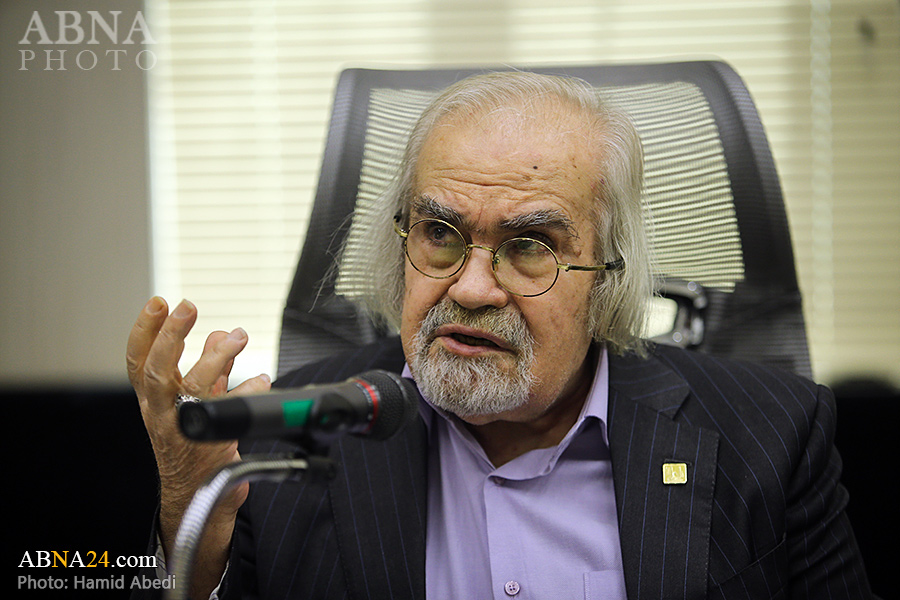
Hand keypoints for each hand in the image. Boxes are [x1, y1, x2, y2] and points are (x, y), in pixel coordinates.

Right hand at [126, 297, 270, 557]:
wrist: (198, 493)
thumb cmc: (194, 442)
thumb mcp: (196, 399)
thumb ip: (211, 366)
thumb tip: (220, 334)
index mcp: (152, 399)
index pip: (137, 361)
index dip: (144, 331)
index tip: (158, 302)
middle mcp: (160, 413)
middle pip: (156, 370)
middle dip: (172, 336)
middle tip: (187, 307)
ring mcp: (182, 429)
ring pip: (192, 388)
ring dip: (217, 358)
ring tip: (237, 337)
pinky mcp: (208, 445)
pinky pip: (229, 413)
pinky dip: (247, 392)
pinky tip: (262, 379)